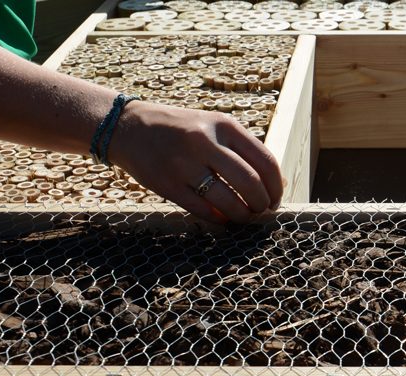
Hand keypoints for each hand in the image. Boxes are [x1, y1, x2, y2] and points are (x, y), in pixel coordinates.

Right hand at [108, 101, 283, 223]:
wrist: (129, 127)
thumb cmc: (181, 129)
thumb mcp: (213, 125)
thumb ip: (241, 149)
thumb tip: (275, 183)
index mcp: (223, 125)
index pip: (265, 161)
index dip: (276, 186)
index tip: (275, 198)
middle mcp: (204, 142)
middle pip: (251, 183)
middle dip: (262, 204)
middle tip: (262, 211)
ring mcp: (184, 164)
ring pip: (228, 201)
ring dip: (243, 215)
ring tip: (244, 217)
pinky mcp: (167, 184)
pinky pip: (203, 210)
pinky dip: (219, 219)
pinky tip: (223, 218)